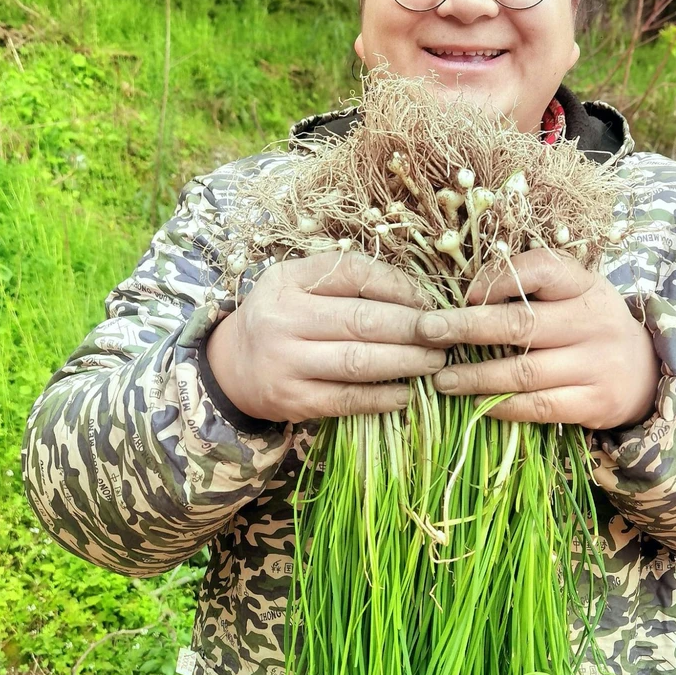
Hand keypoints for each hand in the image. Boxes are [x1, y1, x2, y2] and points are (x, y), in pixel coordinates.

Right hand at [206, 253, 444, 420]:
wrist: (229, 366)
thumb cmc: (280, 318)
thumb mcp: (297, 284)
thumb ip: (345, 279)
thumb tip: (414, 293)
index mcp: (288, 281)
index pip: (353, 273)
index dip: (398, 286)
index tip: (428, 301)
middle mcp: (283, 319)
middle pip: (361, 321)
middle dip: (413, 328)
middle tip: (446, 334)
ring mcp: (286, 363)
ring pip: (358, 362)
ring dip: (406, 362)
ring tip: (435, 362)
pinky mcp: (293, 401)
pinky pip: (346, 399)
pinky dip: (381, 397)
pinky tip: (406, 393)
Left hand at [415, 249, 659, 429]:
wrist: (649, 372)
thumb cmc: (590, 326)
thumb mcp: (575, 294)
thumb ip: (532, 288)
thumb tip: (466, 296)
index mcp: (585, 286)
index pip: (541, 269)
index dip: (498, 278)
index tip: (465, 294)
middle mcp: (592, 322)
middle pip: (521, 323)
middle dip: (467, 327)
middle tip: (427, 332)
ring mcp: (596, 365)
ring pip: (524, 372)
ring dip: (476, 375)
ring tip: (442, 378)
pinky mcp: (595, 403)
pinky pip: (540, 407)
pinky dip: (504, 407)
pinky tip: (477, 404)